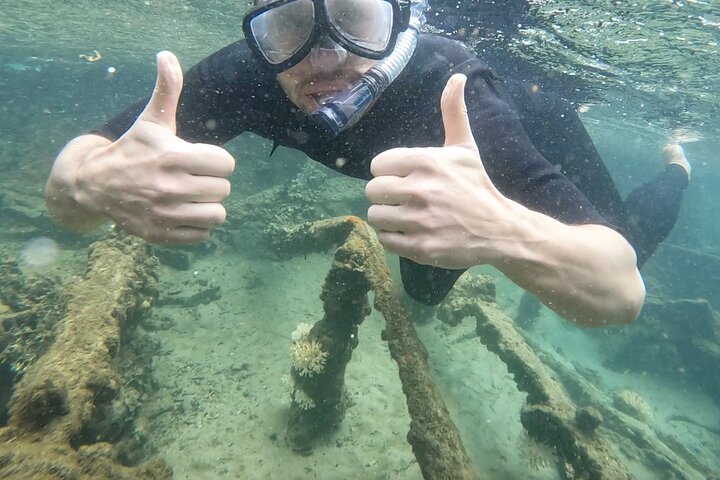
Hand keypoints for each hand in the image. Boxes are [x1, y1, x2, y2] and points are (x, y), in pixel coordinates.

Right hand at [72, 51, 234, 242]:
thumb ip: (166, 90)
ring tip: (192, 197)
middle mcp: (171, 188)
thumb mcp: (151, 121)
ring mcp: (166, 214)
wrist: (94, 185)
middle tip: (193, 178)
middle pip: (223, 189)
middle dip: (212, 182)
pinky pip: (202, 236)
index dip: (217, 161)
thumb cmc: (131, 149)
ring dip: (208, 206)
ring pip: (217, 215)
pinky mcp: (161, 235)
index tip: (201, 159)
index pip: (226, 164)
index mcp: (173, 157)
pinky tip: (182, 213)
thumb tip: (167, 55)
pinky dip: (197, 226)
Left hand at [365, 73, 516, 268]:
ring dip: (387, 217)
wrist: (500, 229)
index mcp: (425, 161)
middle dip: (385, 195)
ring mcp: (419, 220)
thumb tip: (457, 77)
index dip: (389, 173)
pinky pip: (385, 239)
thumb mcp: (464, 148)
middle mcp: (419, 189)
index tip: (405, 178)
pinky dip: (393, 238)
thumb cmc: (476, 186)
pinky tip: (410, 233)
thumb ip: (454, 113)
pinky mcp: (420, 247)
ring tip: (406, 217)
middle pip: (372, 191)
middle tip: (404, 199)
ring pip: (375, 216)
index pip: (378, 165)